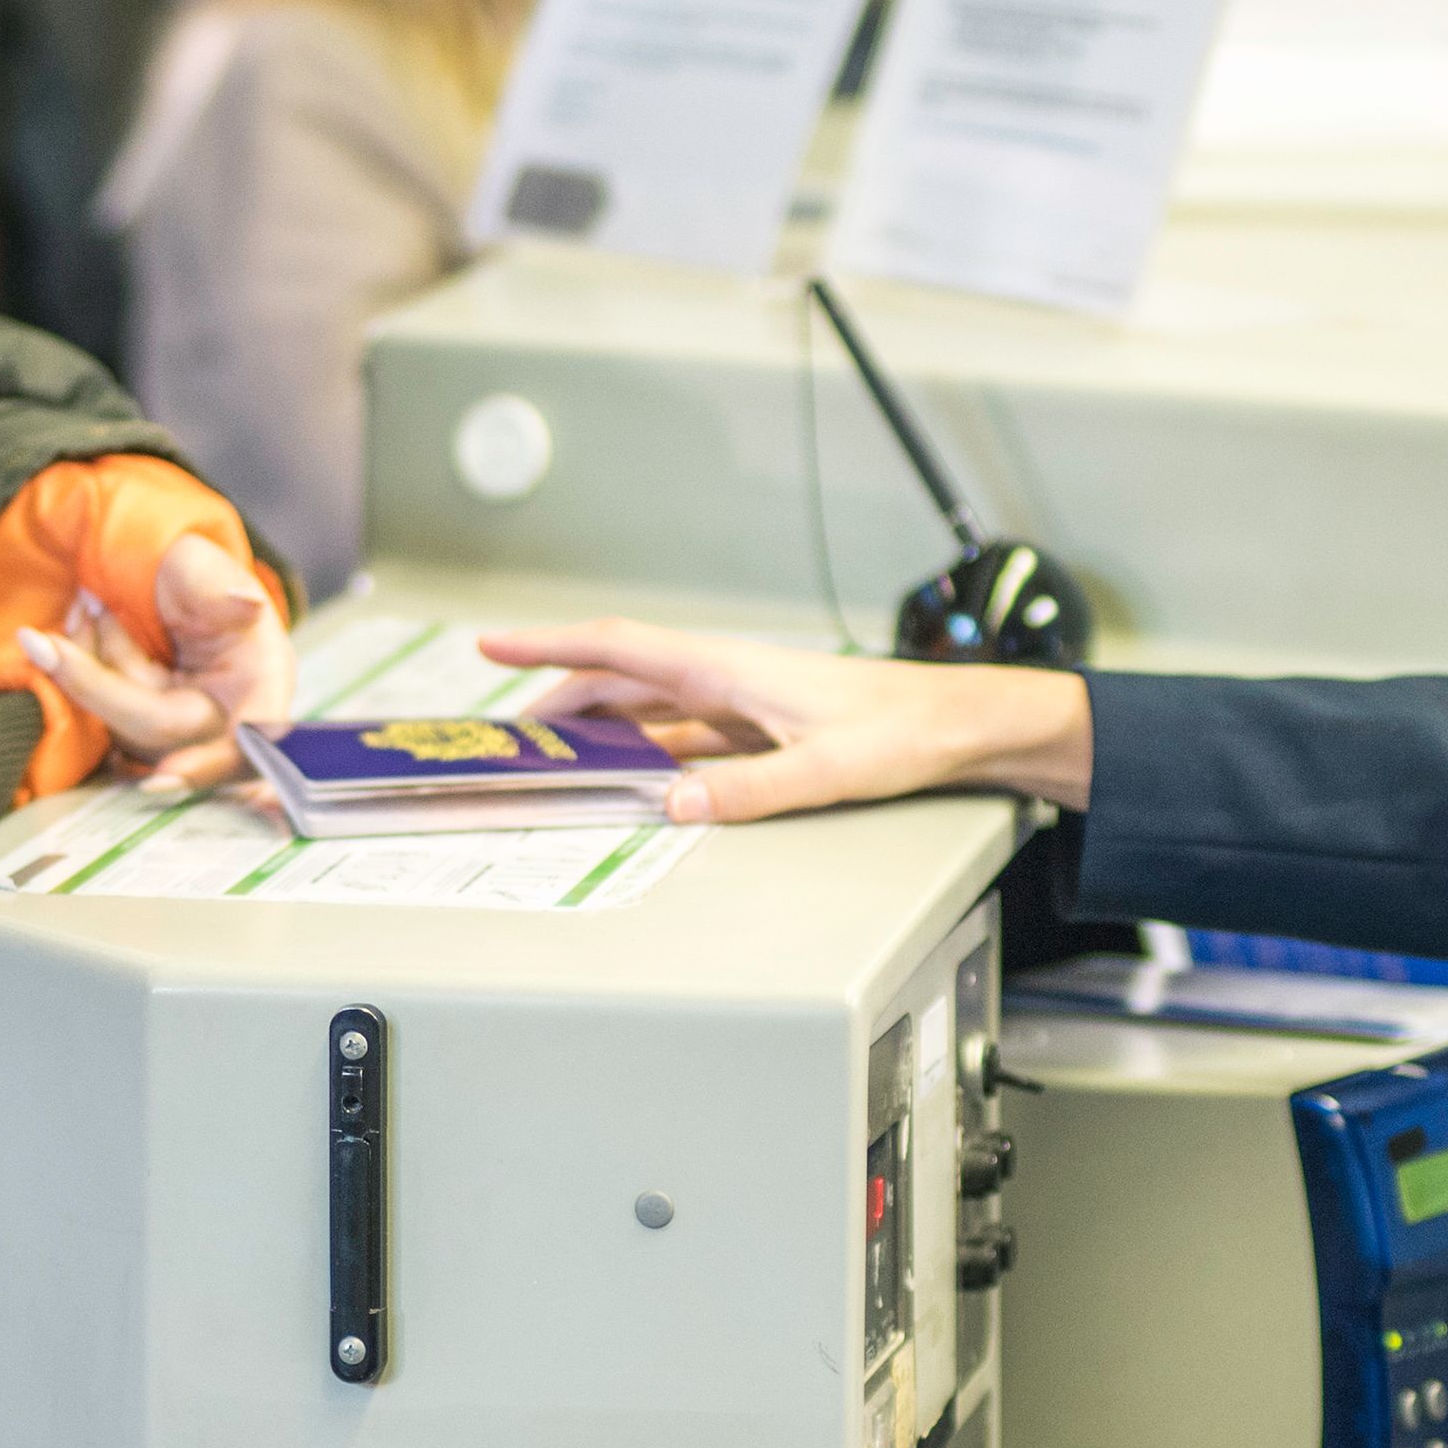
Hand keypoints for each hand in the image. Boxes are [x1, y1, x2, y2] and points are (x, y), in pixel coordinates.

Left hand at [18, 531, 294, 791]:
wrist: (168, 579)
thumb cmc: (199, 573)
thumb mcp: (207, 566)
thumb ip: (217, 584)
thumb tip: (242, 603)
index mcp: (266, 676)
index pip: (252, 734)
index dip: (213, 764)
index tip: (161, 781)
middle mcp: (230, 715)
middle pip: (162, 733)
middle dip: (97, 686)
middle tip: (41, 643)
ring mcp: (187, 729)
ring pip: (125, 724)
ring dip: (89, 666)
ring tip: (86, 605)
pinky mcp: (149, 729)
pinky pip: (106, 717)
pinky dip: (84, 674)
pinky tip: (79, 629)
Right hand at [479, 615, 1092, 823]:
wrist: (957, 723)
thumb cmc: (902, 730)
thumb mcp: (824, 768)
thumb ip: (747, 790)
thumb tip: (673, 804)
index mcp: (726, 667)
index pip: (616, 647)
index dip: (547, 645)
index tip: (491, 643)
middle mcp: (723, 674)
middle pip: (617, 679)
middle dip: (556, 698)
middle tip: (508, 733)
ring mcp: (737, 699)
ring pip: (645, 707)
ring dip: (597, 728)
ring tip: (554, 757)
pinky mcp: (756, 725)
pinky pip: (679, 733)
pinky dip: (643, 751)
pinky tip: (629, 776)